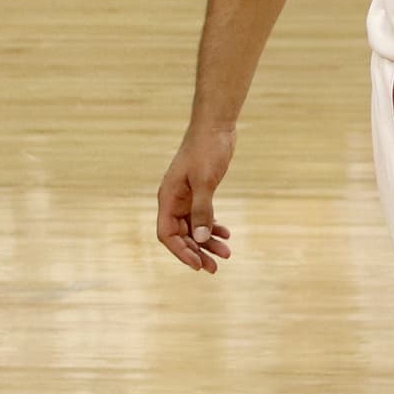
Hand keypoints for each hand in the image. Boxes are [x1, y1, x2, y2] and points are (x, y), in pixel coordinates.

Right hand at [155, 116, 236, 270]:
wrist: (216, 126)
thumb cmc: (207, 149)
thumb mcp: (205, 181)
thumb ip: (202, 210)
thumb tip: (201, 238)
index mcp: (168, 197)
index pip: (167, 234)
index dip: (181, 252)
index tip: (198, 264)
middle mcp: (174, 199)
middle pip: (180, 235)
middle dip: (196, 252)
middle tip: (215, 267)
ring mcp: (186, 196)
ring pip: (193, 227)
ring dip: (207, 242)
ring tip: (226, 253)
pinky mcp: (199, 191)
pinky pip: (202, 216)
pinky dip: (212, 226)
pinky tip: (226, 233)